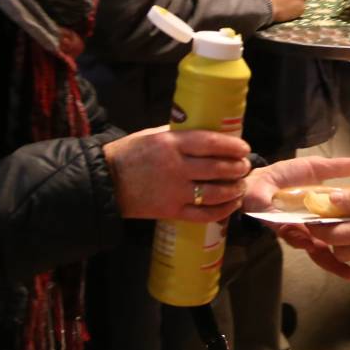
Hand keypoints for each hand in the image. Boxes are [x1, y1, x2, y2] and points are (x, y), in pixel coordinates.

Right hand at [102, 128, 250, 221]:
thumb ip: (179, 135)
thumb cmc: (128, 154)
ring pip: (215, 192)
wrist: (104, 182)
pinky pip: (203, 214)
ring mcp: (174, 191)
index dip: (232, 146)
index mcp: (171, 143)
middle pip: (217, 168)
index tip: (244, 148)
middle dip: (237, 168)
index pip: (211, 142)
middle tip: (244, 167)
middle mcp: (176, 166)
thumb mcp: (152, 135)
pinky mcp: (170, 211)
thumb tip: (207, 134)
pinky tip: (230, 205)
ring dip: (234, 189)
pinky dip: (221, 211)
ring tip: (240, 186)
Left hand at [244, 154, 349, 278]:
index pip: (342, 232)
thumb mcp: (317, 168)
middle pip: (329, 250)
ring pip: (313, 250)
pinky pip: (292, 238)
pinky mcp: (280, 228)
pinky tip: (310, 243)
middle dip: (343, 263)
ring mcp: (296, 230)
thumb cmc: (286, 174)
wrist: (260, 176)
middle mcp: (310, 228)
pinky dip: (301, 241)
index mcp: (321, 216)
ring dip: (327, 259)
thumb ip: (339, 168)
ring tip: (343, 268)